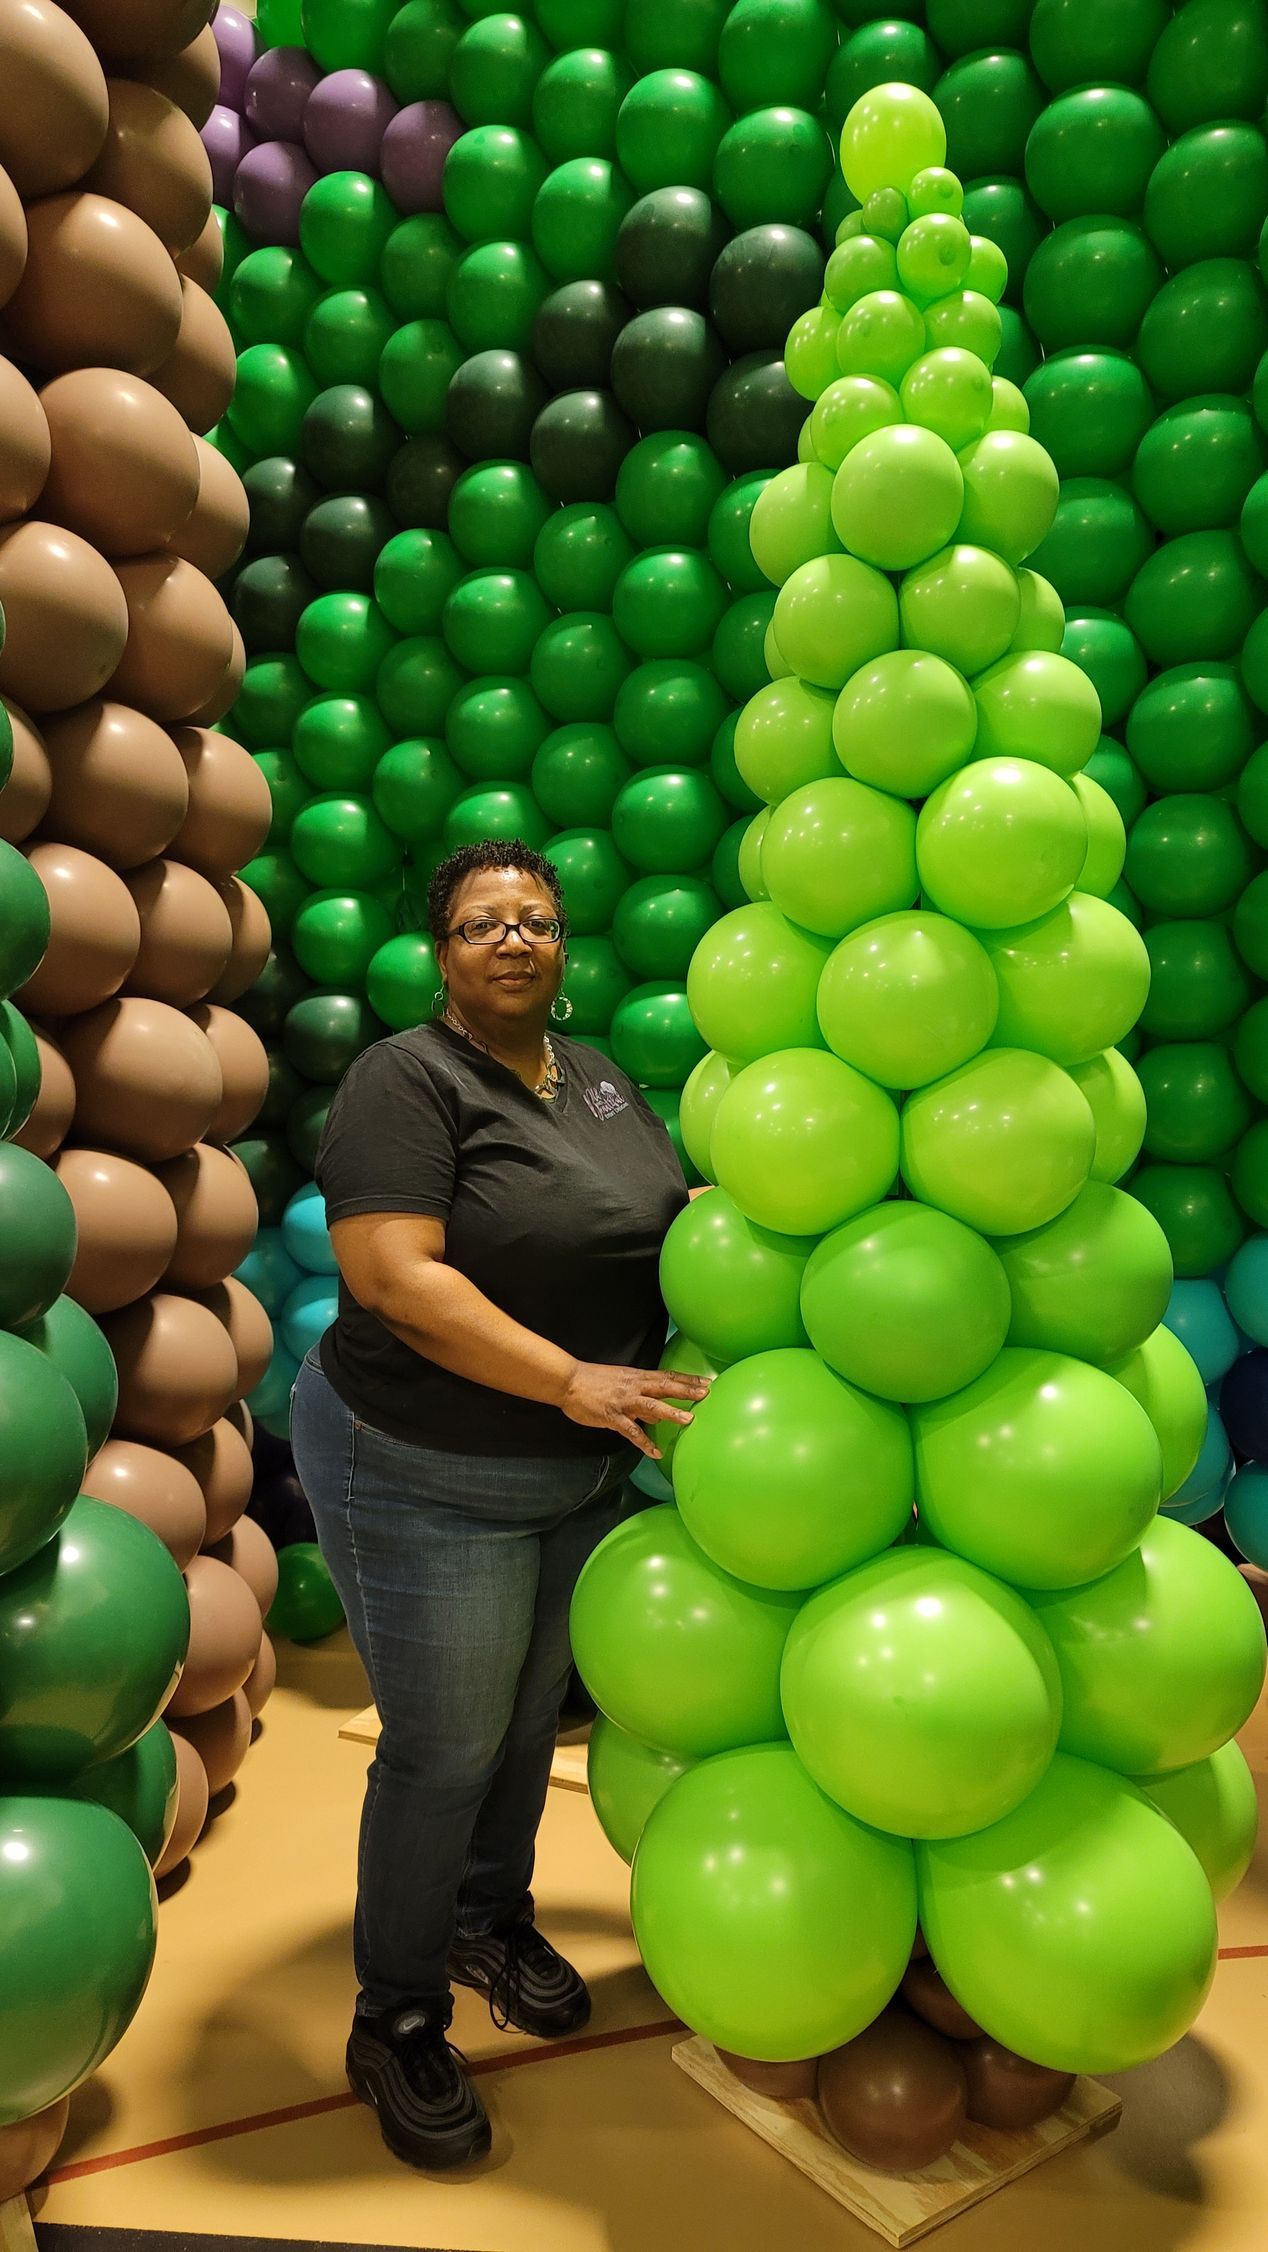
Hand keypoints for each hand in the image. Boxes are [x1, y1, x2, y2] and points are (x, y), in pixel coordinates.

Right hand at [557, 1360, 712, 1459]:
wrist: (569, 1382)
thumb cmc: (594, 1381)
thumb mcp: (621, 1382)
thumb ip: (641, 1396)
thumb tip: (660, 1414)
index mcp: (636, 1377)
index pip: (666, 1376)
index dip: (686, 1379)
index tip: (705, 1382)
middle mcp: (633, 1387)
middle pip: (664, 1387)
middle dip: (686, 1390)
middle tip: (706, 1393)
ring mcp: (624, 1403)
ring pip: (651, 1406)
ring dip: (670, 1413)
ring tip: (689, 1420)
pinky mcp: (612, 1417)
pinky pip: (631, 1432)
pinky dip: (644, 1443)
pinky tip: (655, 1453)